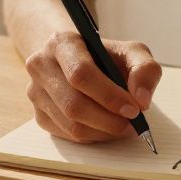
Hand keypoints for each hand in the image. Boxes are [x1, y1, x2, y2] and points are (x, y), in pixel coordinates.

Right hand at [25, 31, 161, 142]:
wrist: (78, 60)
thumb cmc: (106, 57)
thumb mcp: (132, 52)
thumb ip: (144, 69)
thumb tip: (141, 100)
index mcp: (62, 43)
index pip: (81, 74)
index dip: (109, 96)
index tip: (134, 109)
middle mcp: (41, 66)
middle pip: (74, 104)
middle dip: (109, 120)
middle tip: (133, 124)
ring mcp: (35, 92)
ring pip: (71, 125)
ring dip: (103, 132)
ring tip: (124, 126)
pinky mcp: (39, 115)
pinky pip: (67, 135)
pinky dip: (93, 136)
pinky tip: (106, 127)